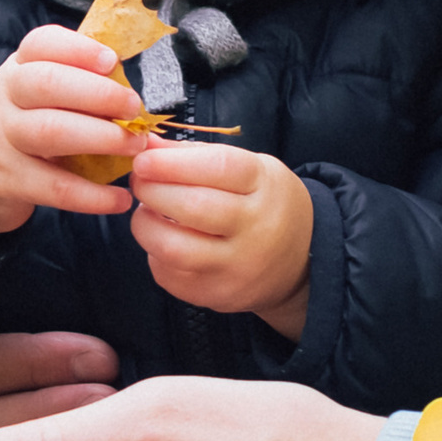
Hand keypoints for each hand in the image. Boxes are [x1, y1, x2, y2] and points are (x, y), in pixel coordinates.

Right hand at [0, 25, 146, 253]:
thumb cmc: (20, 123)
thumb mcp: (34, 92)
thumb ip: (77, 82)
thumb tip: (136, 89)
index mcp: (18, 68)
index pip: (42, 44)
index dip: (79, 49)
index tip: (113, 61)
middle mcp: (5, 97)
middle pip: (48, 83)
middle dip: (99, 93)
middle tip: (134, 109)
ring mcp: (3, 139)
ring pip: (50, 131)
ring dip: (100, 137)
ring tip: (134, 146)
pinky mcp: (7, 181)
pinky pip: (54, 187)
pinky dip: (91, 195)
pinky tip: (121, 199)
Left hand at [129, 142, 312, 340]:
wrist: (302, 262)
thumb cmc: (265, 203)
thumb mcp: (251, 168)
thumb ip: (198, 156)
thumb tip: (147, 144)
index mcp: (264, 186)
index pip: (219, 168)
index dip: (174, 162)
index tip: (144, 159)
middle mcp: (255, 229)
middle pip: (193, 207)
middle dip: (153, 190)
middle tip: (139, 180)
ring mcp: (237, 267)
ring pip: (175, 249)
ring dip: (146, 225)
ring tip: (146, 211)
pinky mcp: (217, 296)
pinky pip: (170, 276)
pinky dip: (154, 254)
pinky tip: (162, 239)